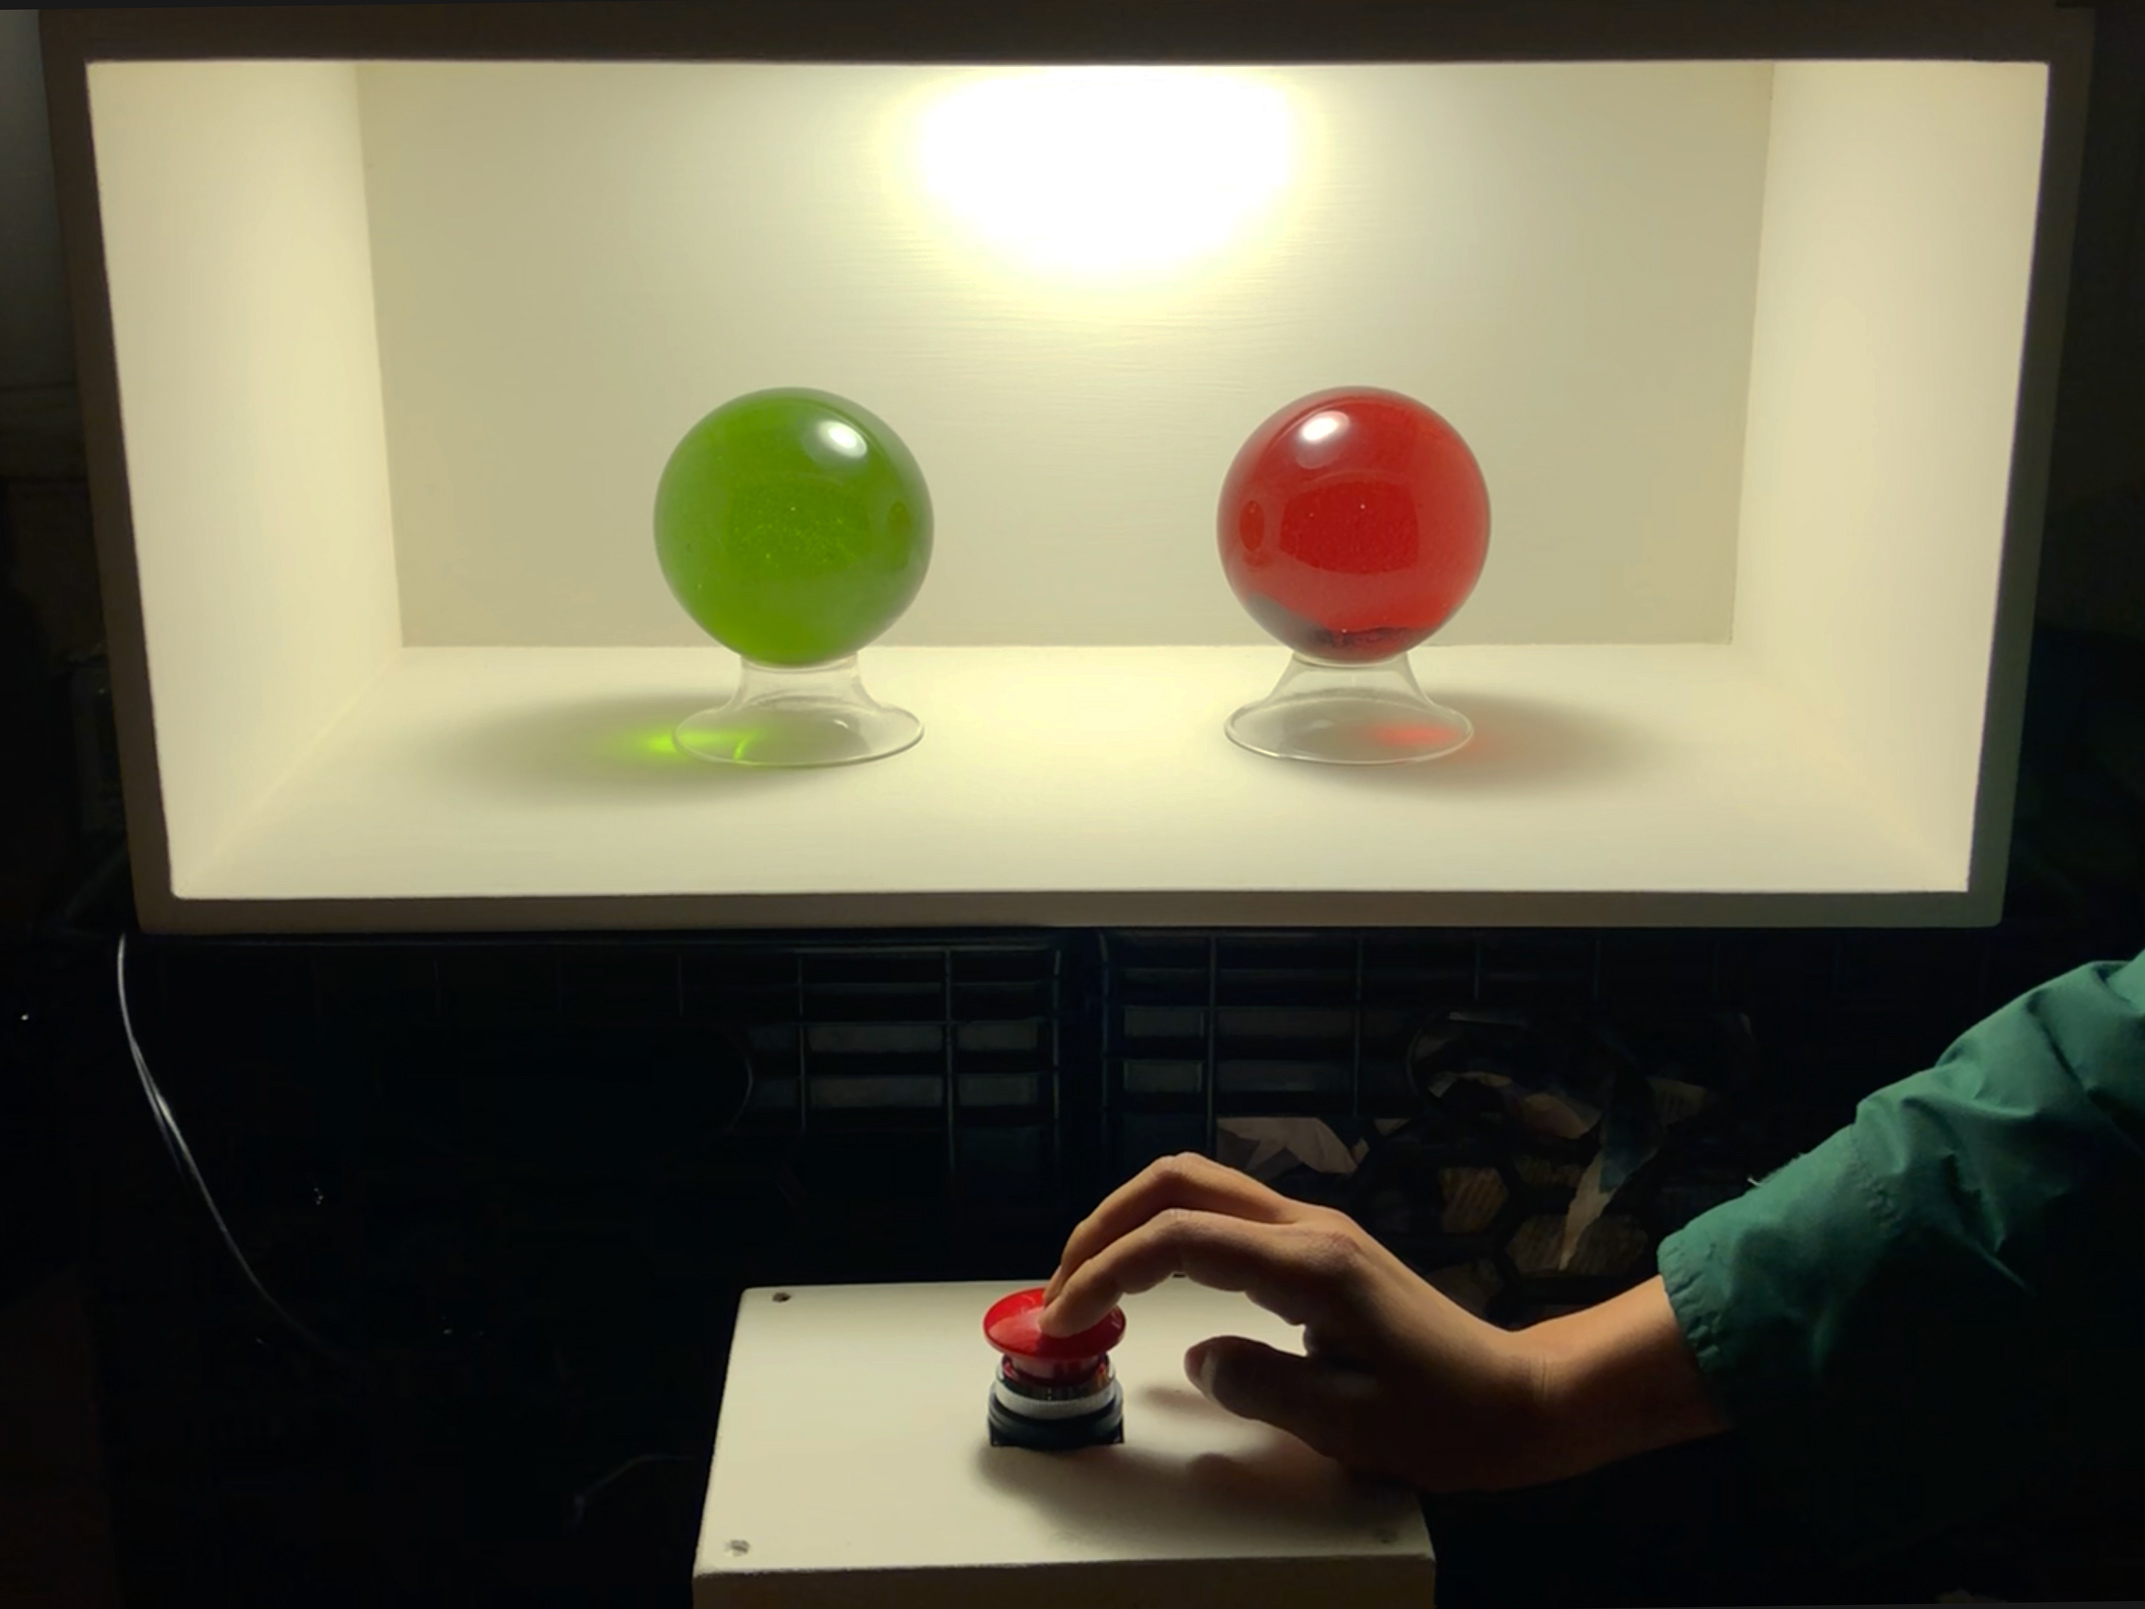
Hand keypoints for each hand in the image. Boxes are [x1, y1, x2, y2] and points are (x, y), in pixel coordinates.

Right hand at [1040, 1153, 1727, 1491]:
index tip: (1067, 1322)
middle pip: (1177, 1181)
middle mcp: (1306, 1227)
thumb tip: (1195, 1358)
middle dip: (1102, 1225)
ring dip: (1131, 1221)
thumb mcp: (1347, 1422)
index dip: (1107, 1272)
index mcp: (1308, 1265)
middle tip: (1061, 1290)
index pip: (1178, 1239)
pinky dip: (1167, 1232)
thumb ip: (1258, 1385)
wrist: (1522, 1399)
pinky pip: (1223, 1213)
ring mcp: (1313, 1228)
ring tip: (1091, 1282)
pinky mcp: (1318, 1245)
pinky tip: (1151, 1280)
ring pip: (1197, 1185)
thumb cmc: (1444, 1419)